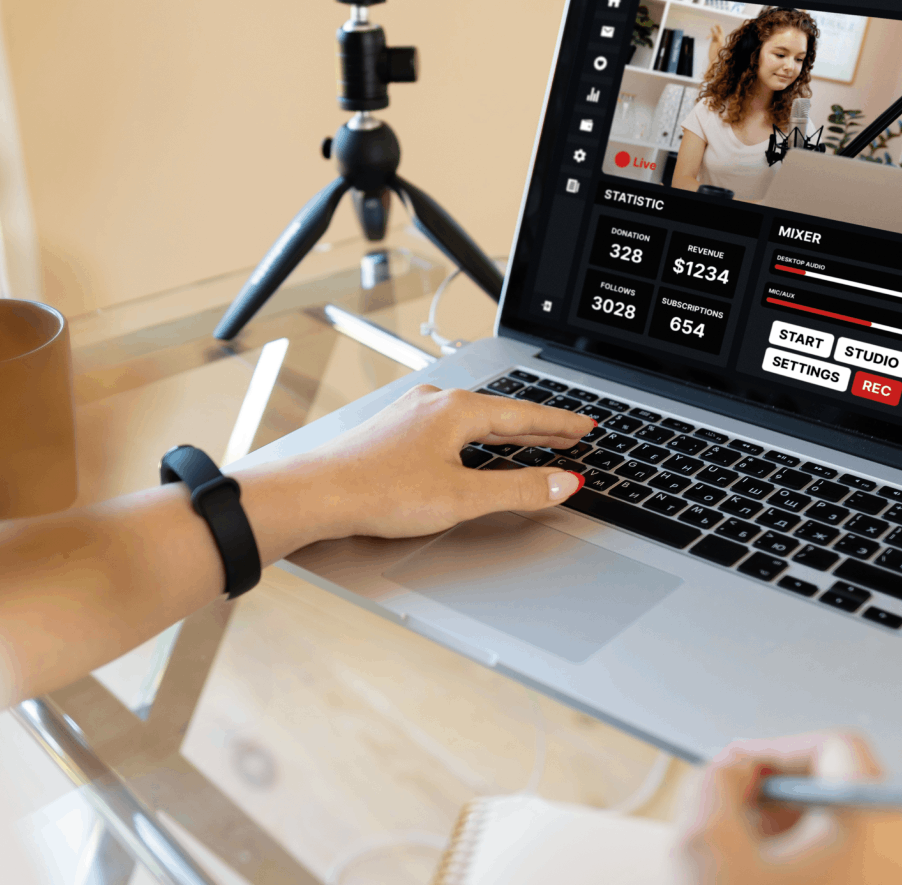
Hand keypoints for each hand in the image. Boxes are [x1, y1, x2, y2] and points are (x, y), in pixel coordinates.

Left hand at [236, 385, 594, 545]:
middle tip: (570, 433)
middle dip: (538, 426)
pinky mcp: (394, 432)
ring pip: (473, 420)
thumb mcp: (461, 497)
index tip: (585, 426)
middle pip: (500, 414)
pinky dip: (475, 437)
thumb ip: (517, 490)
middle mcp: (434, 403)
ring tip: (531, 441)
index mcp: (456, 411)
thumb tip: (561, 484)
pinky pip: (449, 428)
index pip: (525, 415)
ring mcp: (411, 415)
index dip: (560, 424)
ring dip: (506, 432)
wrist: (315, 494)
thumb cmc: (378, 492)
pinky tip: (472, 449)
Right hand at [680, 732, 901, 884]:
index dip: (777, 752)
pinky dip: (821, 869)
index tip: (741, 774)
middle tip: (738, 827)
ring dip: (799, 841)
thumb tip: (733, 767)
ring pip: (855, 837)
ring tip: (754, 869)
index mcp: (874, 831)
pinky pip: (867, 872)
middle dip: (782, 803)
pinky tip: (777, 883)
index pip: (837, 748)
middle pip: (845, 794)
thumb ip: (715, 785)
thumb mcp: (704, 851)